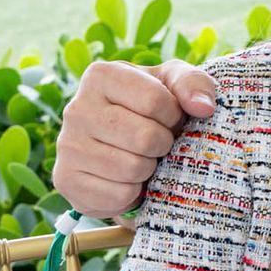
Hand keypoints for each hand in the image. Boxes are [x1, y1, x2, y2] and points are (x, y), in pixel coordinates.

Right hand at [51, 60, 218, 217]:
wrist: (122, 149)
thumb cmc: (153, 110)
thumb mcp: (174, 86)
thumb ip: (193, 84)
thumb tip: (204, 107)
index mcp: (101, 75)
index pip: (154, 99)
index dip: (173, 115)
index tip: (169, 117)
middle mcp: (76, 107)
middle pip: (144, 137)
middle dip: (163, 144)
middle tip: (157, 142)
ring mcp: (66, 145)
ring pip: (131, 168)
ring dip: (149, 168)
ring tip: (141, 157)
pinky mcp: (66, 180)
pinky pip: (118, 194)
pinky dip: (132, 192)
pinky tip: (125, 178)